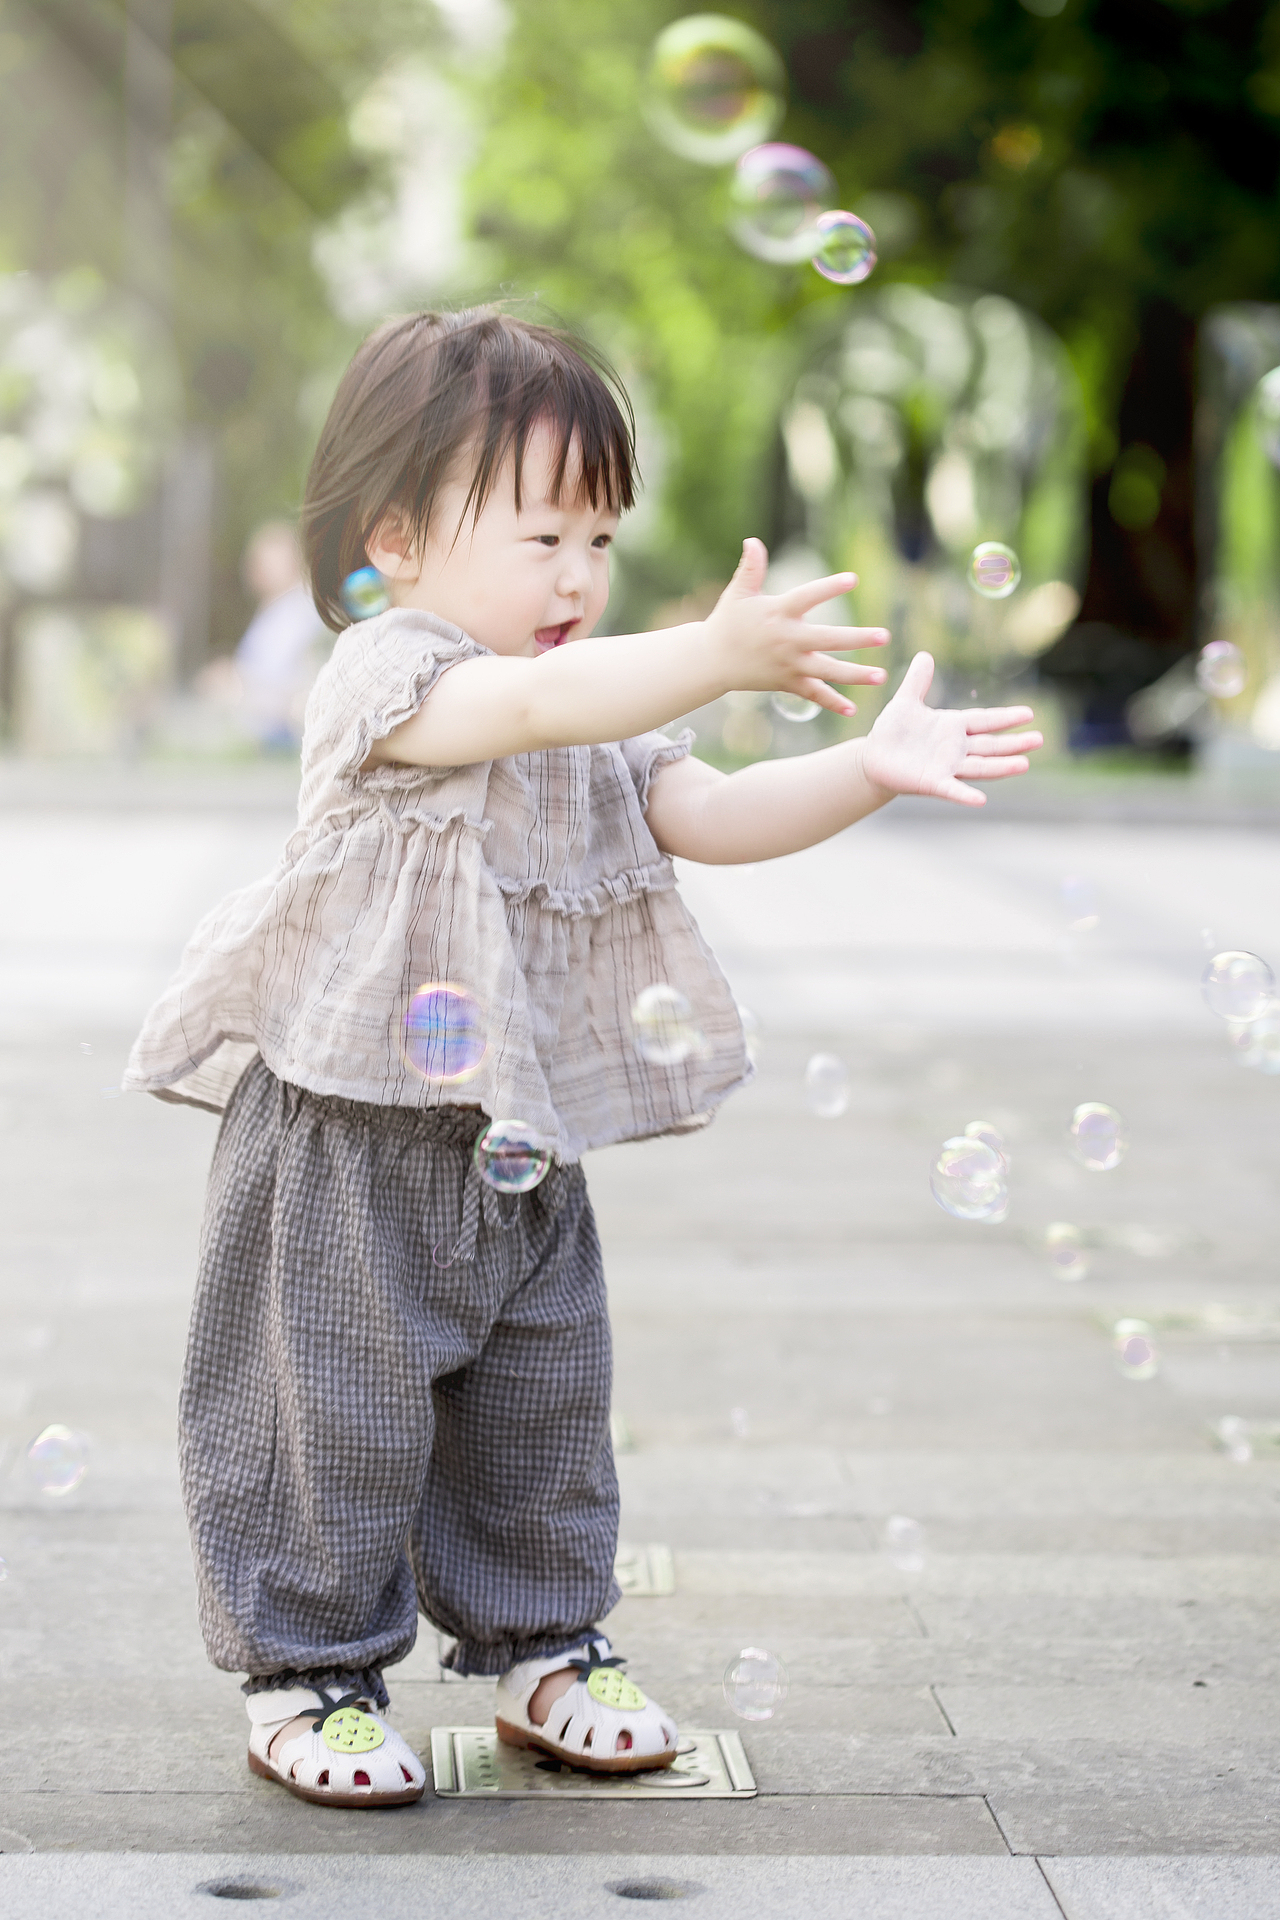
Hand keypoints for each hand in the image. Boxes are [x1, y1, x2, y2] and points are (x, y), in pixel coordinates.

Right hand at [703, 537, 888, 717]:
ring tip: (881, 676)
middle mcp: (787, 640)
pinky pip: (812, 695)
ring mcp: (789, 664)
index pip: (807, 598)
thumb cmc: (728, 622)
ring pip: (827, 671)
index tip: (853, 579)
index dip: (829, 588)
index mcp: (778, 613)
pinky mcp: (786, 682)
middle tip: (884, 636)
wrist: (711, 661)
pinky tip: (853, 709)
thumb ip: (750, 568)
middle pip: (828, 640)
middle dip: (857, 639)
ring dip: (855, 675)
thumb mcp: (737, 593)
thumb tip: (752, 541)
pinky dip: (831, 703)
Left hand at [860, 652, 1041, 806]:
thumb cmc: (891, 731)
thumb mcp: (905, 701)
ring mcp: (946, 767)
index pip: (985, 720)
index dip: (1005, 717)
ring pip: (980, 767)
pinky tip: (981, 800)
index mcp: (953, 727)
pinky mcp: (932, 783)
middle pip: (990, 745)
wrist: (873, 758)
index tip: (1029, 713)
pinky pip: (952, 789)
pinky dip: (965, 795)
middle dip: (1014, 743)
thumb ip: (917, 681)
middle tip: (1039, 739)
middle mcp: (955, 748)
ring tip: (1024, 764)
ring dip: (1001, 767)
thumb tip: (925, 655)